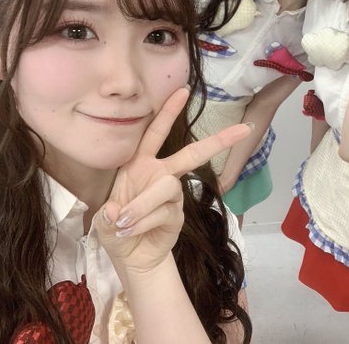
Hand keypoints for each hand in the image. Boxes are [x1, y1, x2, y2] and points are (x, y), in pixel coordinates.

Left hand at [95, 87, 250, 272]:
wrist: (131, 258)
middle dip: (217, 140)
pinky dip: (144, 221)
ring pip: (166, 187)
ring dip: (143, 204)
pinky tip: (130, 231)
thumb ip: (108, 216)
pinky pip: (164, 212)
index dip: (168, 112)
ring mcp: (172, 195)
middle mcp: (160, 174)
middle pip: (192, 154)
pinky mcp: (178, 214)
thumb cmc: (117, 230)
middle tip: (244, 129)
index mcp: (140, 165)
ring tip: (124, 223)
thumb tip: (118, 210)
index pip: (155, 133)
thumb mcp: (104, 220)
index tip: (183, 91)